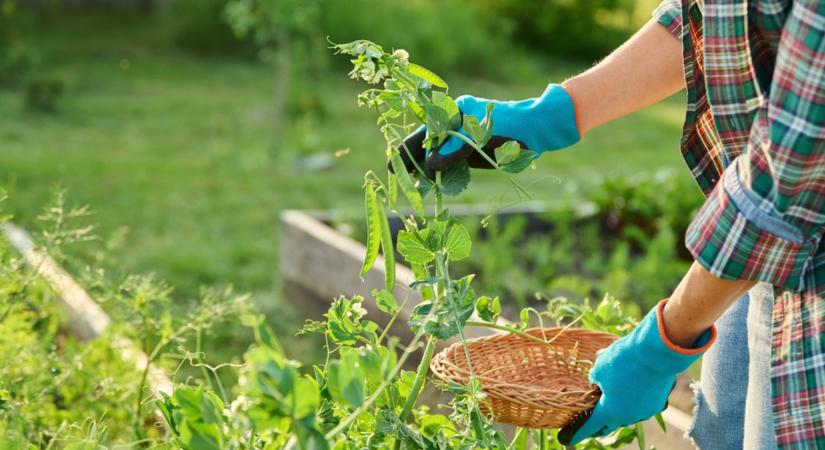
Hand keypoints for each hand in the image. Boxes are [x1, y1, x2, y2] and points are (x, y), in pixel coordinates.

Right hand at [393, 84, 579, 173]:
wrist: (536, 131)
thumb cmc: (508, 127)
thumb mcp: (478, 136)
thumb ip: (454, 149)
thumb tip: (429, 164)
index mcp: (453, 112)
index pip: (425, 130)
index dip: (408, 147)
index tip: (395, 161)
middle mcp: (454, 125)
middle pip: (426, 144)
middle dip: (412, 160)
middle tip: (395, 174)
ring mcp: (461, 140)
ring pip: (436, 156)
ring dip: (424, 170)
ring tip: (411, 184)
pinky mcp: (470, 154)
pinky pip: (450, 165)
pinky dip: (441, 176)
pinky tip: (431, 186)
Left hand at [558, 299, 716, 444]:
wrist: (656, 352)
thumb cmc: (623, 361)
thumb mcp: (599, 368)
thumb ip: (594, 380)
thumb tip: (596, 383)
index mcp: (610, 411)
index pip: (591, 426)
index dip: (579, 432)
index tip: (569, 439)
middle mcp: (629, 416)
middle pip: (610, 424)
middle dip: (599, 427)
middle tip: (591, 427)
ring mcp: (645, 411)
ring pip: (627, 415)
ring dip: (617, 411)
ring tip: (609, 403)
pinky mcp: (658, 403)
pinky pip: (641, 406)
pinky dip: (632, 402)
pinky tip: (629, 393)